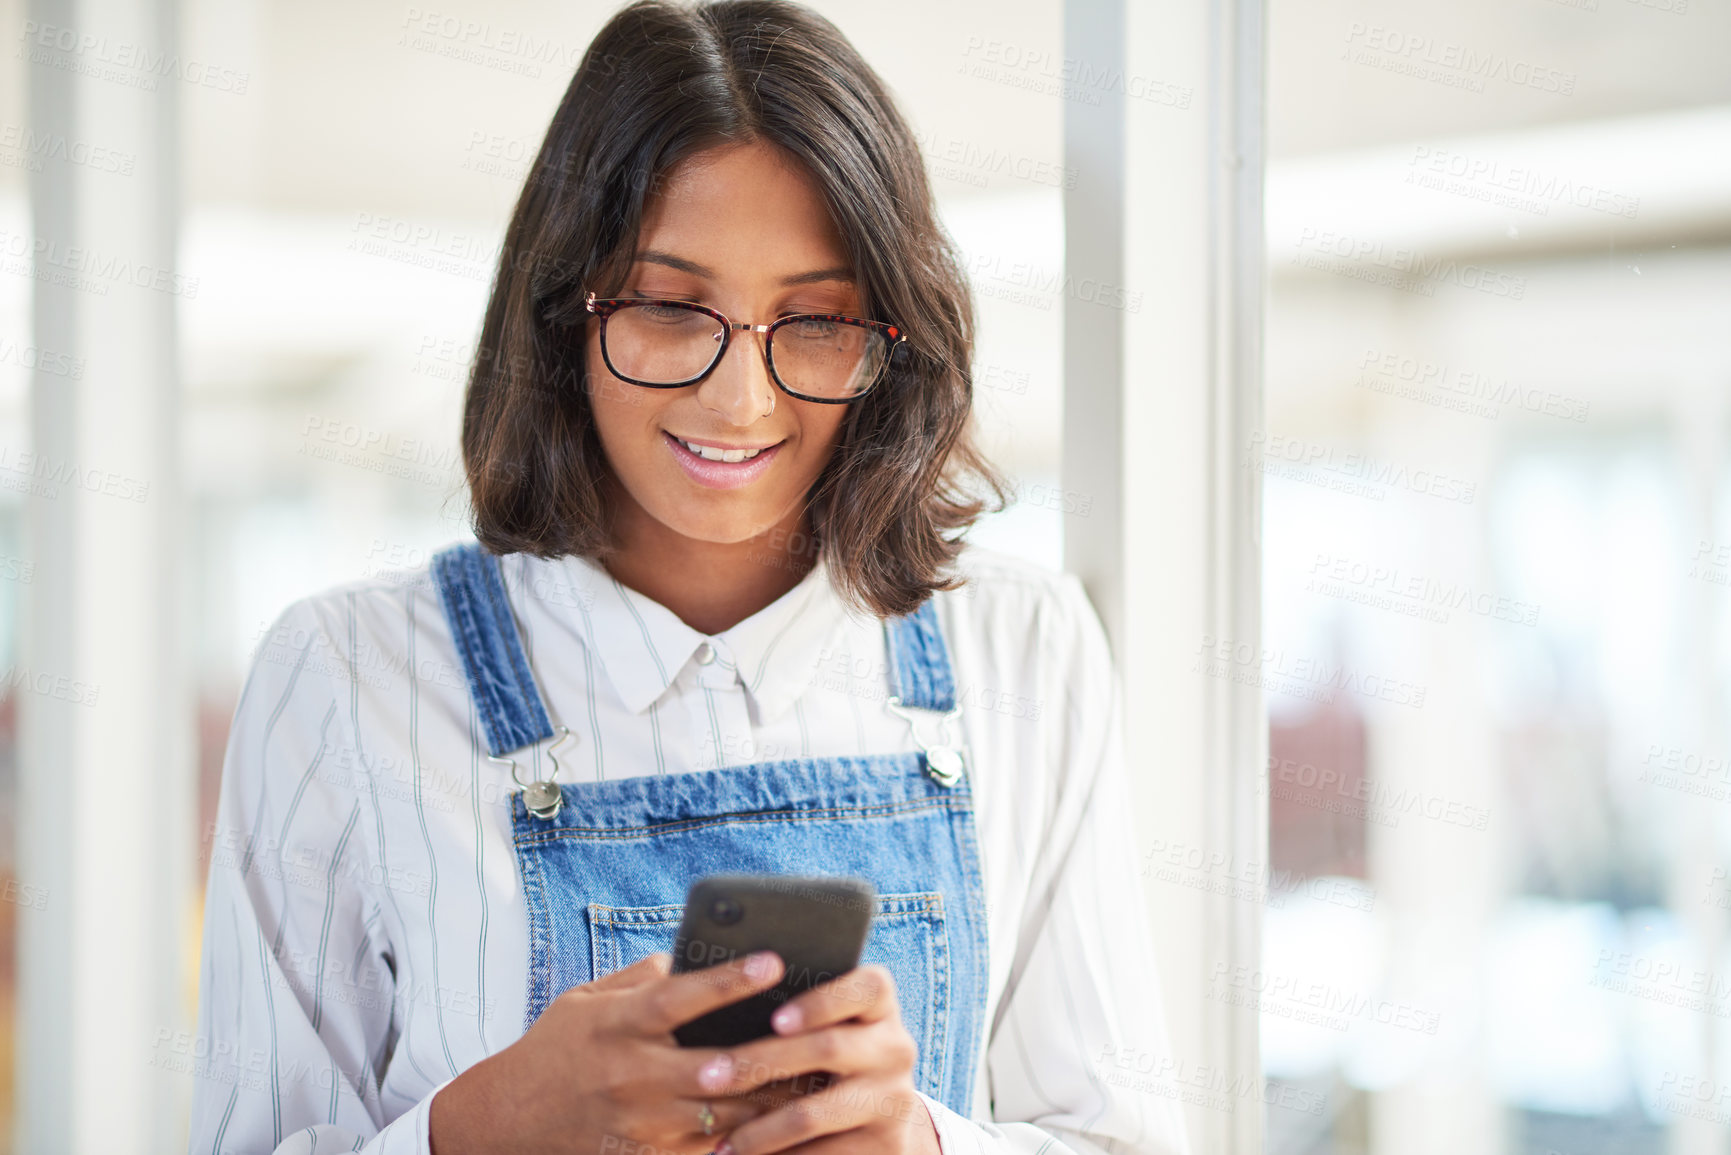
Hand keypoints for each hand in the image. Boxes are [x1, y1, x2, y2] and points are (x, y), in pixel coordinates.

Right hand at [429, 949, 793, 1154]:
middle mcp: (631, 1073)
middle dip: (771, 1054)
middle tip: (823, 1035)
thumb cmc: (555, 1050)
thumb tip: (692, 953)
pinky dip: (746, 1141)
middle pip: (716, 1065)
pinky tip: (782, 1128)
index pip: (680, 997)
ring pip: (724, 1115)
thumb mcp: (587, 1000)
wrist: (506, 1121)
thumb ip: (643, 978)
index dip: (728, 980)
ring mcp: (640, 1122)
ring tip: (819, 1081)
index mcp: (618, 1024)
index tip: (774, 960)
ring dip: (773, 1101)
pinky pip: (708, 1152)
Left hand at [699, 965, 941, 1154]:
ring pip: (814, 1113)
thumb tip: (715, 998)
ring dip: (759, 1130)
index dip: (822, 1002)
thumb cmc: (829, 1051)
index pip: (867, 987)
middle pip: (827, 1048)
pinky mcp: (886, 1145)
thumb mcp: (829, 1023)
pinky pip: (823, 1154)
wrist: (881, 1114)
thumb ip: (793, 1010)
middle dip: (759, 1062)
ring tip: (719, 1139)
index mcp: (879, 1006)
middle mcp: (894, 1047)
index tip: (775, 1019)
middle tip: (706, 1077)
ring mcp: (893, 1099)